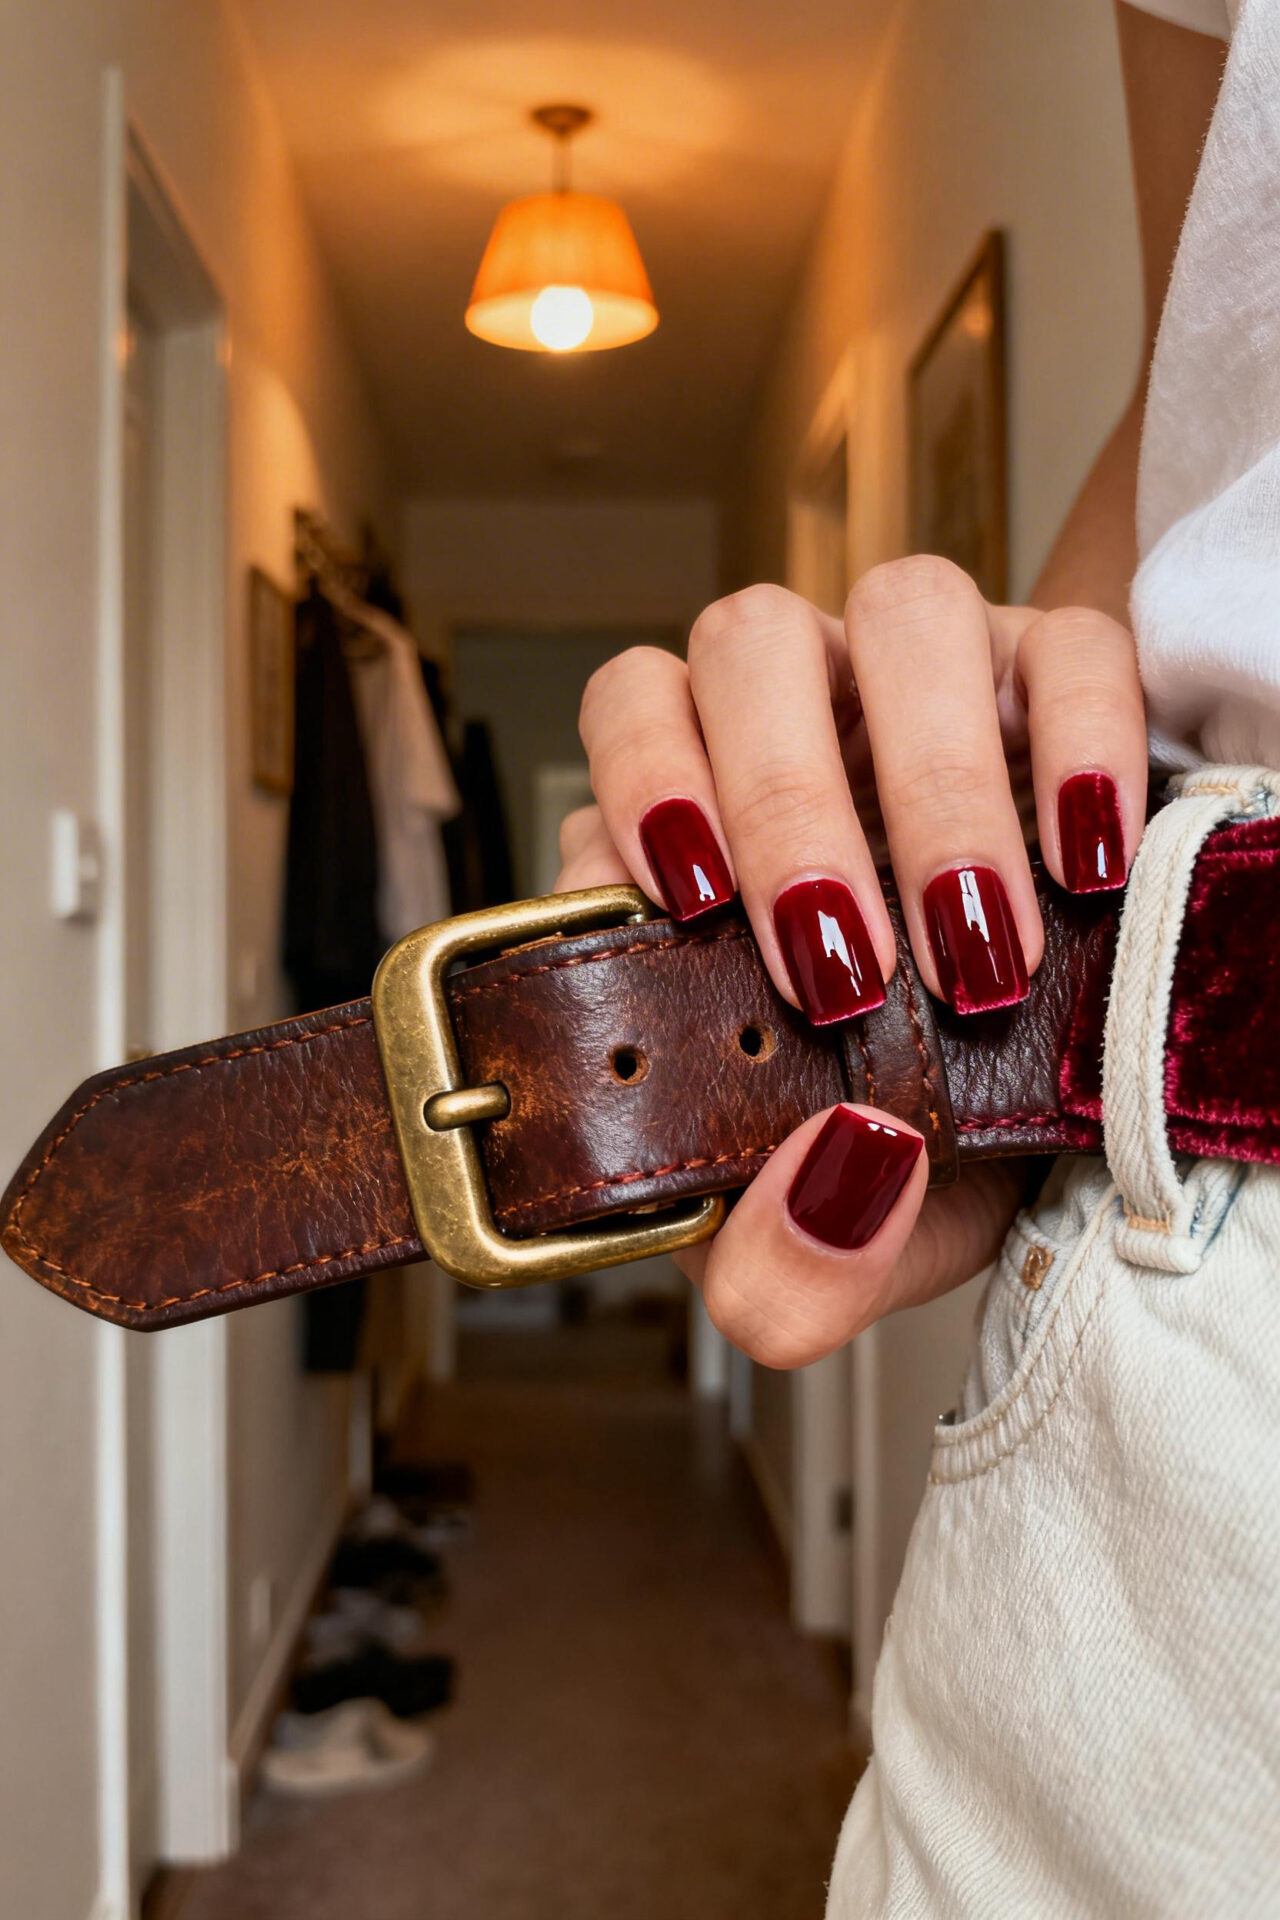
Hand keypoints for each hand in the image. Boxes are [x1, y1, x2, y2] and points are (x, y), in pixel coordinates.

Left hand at [557, 560, 1146, 1366]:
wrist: (1076, 1075)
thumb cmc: (934, 1123)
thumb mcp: (860, 1225)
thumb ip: (792, 1263)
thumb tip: (808, 1217)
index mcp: (706, 822)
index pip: (625, 730)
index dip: (642, 790)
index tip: (689, 906)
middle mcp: (802, 721)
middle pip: (741, 648)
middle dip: (786, 810)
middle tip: (846, 970)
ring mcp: (932, 687)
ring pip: (896, 611)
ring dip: (930, 778)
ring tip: (971, 933)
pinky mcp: (1059, 673)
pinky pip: (1066, 642)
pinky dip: (1080, 740)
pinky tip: (1087, 861)